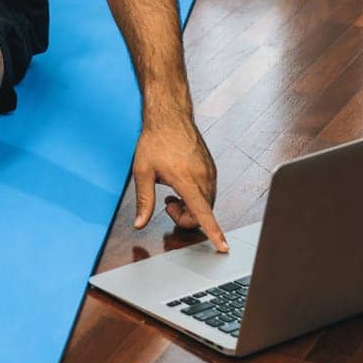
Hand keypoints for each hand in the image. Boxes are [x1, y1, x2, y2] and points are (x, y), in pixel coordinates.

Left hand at [131, 114, 226, 251]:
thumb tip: (140, 223)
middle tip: (167, 203)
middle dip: (185, 217)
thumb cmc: (155, 140)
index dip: (213, 232)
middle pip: (202, 214)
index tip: (223, 246)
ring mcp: (210, 172)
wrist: (169, 116)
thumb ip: (143, 201)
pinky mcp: (212, 168)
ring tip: (172, 193)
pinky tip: (181, 184)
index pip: (203, 213)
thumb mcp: (142, 171)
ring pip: (206, 204)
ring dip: (190, 207)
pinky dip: (196, 197)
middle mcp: (204, 177)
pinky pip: (209, 192)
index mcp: (187, 180)